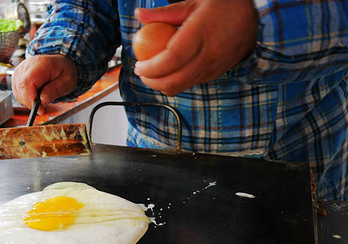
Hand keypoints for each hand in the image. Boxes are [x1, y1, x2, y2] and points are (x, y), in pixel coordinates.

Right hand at [12, 55, 77, 114]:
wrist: (60, 63)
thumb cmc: (64, 70)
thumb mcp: (67, 81)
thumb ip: (54, 90)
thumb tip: (42, 101)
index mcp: (39, 64)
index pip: (26, 83)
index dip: (30, 100)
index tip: (40, 110)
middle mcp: (25, 66)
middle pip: (21, 90)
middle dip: (32, 103)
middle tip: (44, 105)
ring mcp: (19, 72)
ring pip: (18, 94)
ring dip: (29, 101)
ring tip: (42, 95)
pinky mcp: (17, 78)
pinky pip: (18, 94)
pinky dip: (27, 98)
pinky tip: (36, 94)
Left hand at [133, 0, 257, 95]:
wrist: (254, 18)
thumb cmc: (221, 5)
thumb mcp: (193, 2)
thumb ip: (164, 13)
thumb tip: (139, 16)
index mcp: (201, 34)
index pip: (172, 59)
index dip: (152, 68)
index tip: (139, 66)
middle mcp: (209, 55)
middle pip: (174, 80)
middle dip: (152, 82)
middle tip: (142, 73)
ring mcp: (213, 67)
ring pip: (181, 86)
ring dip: (162, 85)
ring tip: (152, 73)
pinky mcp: (216, 74)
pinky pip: (191, 84)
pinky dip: (176, 82)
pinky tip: (170, 71)